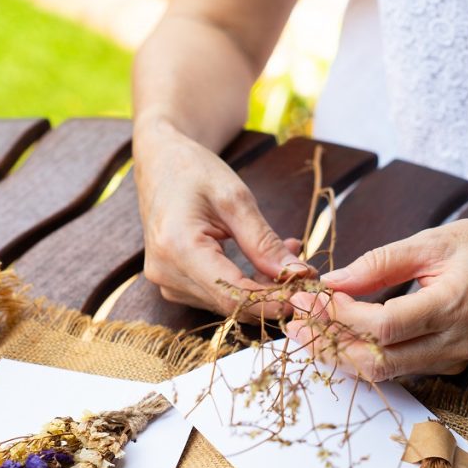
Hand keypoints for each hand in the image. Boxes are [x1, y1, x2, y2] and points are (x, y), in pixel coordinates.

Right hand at [134, 118, 311, 316]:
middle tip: (306, 268)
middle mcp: (167, 273)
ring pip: (227, 303)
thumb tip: (296, 275)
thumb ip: (264, 242)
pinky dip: (246, 284)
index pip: (232, 294)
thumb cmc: (195, 171)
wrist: (161, 164)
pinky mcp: (174, 285)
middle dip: (273, 293)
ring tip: (288, 252)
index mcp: (178, 247)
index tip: (306, 293)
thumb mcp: (236, 199)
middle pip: (231, 303)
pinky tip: (264, 261)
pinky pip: (218, 295)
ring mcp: (167, 282)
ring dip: (263, 287)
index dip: (272, 301)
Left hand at [286, 216, 467, 380]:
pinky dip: (364, 354)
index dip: (339, 316)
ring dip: (341, 353)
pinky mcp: (450, 366)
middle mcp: (456, 343)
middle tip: (294, 324)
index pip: (383, 326)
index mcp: (455, 305)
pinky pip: (398, 369)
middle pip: (378, 361)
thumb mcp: (434, 240)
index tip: (309, 298)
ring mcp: (455, 360)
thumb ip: (381, 262)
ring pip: (384, 372)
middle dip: (329, 345)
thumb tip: (333, 281)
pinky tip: (339, 335)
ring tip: (308, 330)